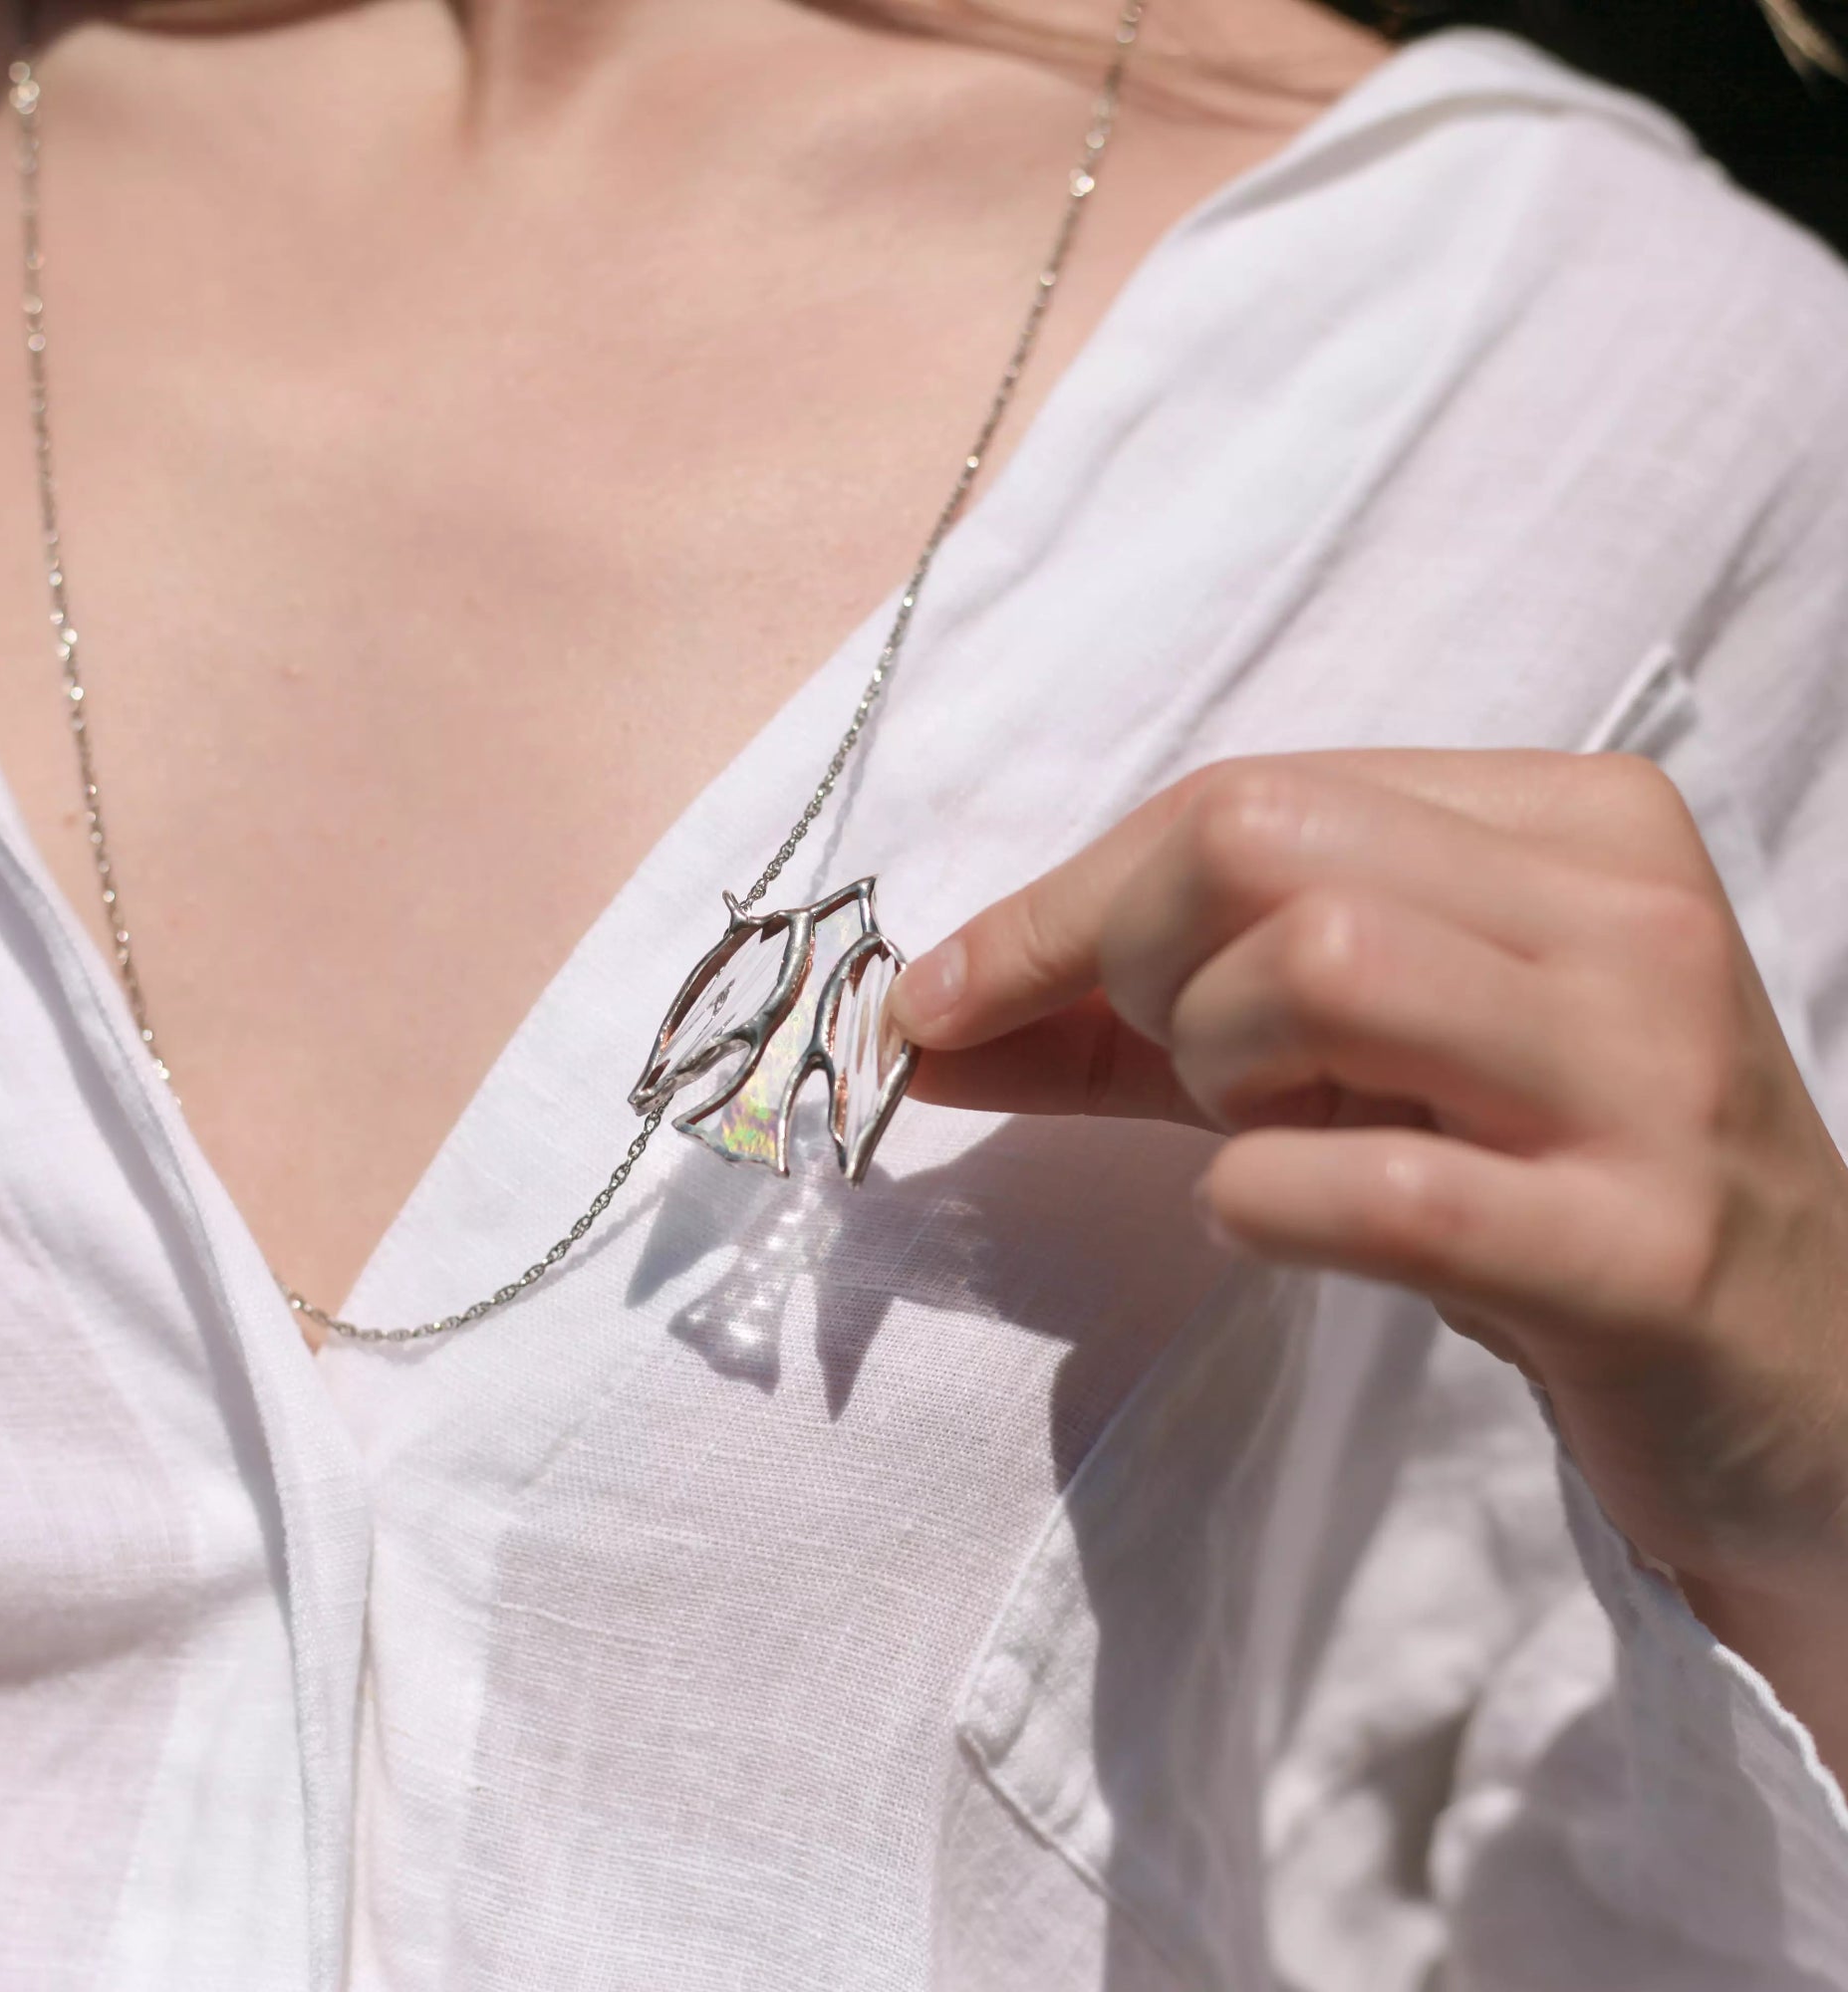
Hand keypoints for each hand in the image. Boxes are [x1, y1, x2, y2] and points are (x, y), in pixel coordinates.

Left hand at [887, 750, 1847, 1770]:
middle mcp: (1621, 914)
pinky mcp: (1639, 1248)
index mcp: (1566, 823)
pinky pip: (1383, 1183)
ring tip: (1263, 1135)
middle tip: (1168, 1068)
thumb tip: (924, 1018)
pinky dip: (1267, 1198)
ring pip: (1321, 967)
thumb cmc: (1539, 1185)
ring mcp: (1645, 1075)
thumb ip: (1145, 1020)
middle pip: (1262, 844)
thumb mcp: (1354, 1061)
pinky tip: (1277, 1217)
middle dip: (1132, 962)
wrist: (1794, 1382)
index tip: (945, 997)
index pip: (1246, 794)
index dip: (1060, 899)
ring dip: (1215, 1070)